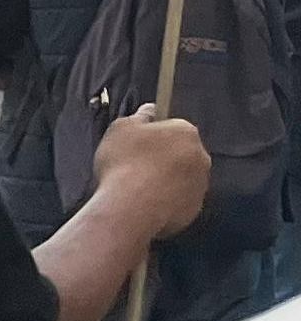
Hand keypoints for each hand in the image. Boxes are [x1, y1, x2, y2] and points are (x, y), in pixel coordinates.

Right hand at [91, 104, 213, 238]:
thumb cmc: (125, 166)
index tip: (141, 142)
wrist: (130, 208)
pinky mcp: (193, 208)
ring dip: (165, 180)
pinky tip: (144, 203)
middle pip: (181, 153)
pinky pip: (179, 201)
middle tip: (136, 166)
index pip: (174, 127)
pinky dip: (165, 202)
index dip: (155, 135)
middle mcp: (200, 156)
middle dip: (162, 158)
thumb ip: (138, 116)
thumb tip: (148, 111)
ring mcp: (199, 184)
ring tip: (137, 188)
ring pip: (182, 178)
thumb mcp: (120, 129)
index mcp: (185, 132)